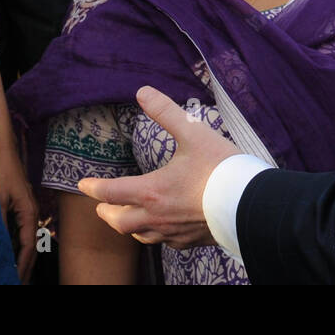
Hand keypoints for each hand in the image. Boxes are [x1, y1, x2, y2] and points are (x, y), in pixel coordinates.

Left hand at [0, 140, 37, 282]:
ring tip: (16, 272)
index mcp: (28, 212)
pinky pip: (22, 228)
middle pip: (31, 244)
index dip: (21, 265)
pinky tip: (11, 248)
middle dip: (26, 265)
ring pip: (27, 236)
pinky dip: (18, 243)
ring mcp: (26, 205)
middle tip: (18, 281)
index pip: (27, 245)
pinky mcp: (19, 201)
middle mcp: (30, 210)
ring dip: (23, 255)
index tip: (14, 280)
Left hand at [78, 86, 238, 249]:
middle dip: (107, 212)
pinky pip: (164, 243)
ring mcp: (173, 232)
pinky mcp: (191, 241)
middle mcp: (157, 217)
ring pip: (140, 236)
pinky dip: (154, 234)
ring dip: (128, 226)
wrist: (251, 203)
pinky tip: (161, 228)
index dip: (93, 188)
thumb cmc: (220, 167)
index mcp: (151, 191)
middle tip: (101, 205)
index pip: (111, 193)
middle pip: (119, 222)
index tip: (83, 185)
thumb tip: (143, 91)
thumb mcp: (192, 133)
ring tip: (126, 217)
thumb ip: (166, 112)